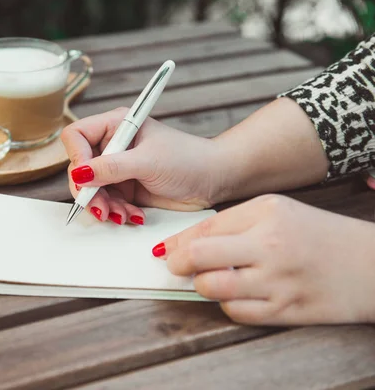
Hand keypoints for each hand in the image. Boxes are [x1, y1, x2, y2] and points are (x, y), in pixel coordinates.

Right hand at [60, 108, 228, 223]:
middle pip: (79, 168)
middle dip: (89, 191)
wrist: (214, 180)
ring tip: (122, 216)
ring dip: (104, 206)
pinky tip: (134, 216)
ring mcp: (118, 168)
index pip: (77, 136)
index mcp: (116, 125)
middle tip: (100, 208)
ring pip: (91, 190)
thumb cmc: (189, 159)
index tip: (86, 178)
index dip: (77, 157)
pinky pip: (107, 203)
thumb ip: (112, 167)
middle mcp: (113, 145)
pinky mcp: (125, 188)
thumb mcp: (148, 162)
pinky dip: (117, 213)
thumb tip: (79, 173)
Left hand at [155, 194, 374, 324]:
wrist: (371, 265)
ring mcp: (278, 281)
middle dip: (178, 264)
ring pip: (212, 288)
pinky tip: (237, 295)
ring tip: (208, 280)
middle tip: (176, 267)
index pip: (204, 228)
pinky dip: (227, 305)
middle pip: (199, 257)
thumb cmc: (318, 234)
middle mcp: (270, 245)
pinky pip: (236, 312)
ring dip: (202, 286)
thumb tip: (184, 243)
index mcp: (266, 213)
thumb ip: (232, 223)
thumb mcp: (277, 211)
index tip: (167, 251)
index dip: (177, 242)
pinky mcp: (286, 311)